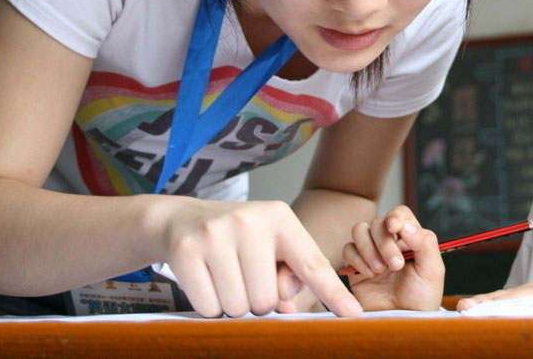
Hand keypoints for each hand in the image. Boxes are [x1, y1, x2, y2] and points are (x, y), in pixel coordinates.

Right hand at [155, 197, 362, 317]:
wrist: (179, 219)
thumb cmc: (235, 239)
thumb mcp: (267, 245)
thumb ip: (287, 277)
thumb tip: (289, 312)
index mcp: (280, 217)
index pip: (312, 263)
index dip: (333, 293)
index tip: (353, 315)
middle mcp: (250, 221)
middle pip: (268, 299)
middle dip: (256, 300)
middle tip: (243, 277)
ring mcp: (216, 234)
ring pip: (238, 306)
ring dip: (232, 305)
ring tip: (224, 277)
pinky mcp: (187, 251)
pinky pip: (209, 307)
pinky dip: (209, 306)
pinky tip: (205, 280)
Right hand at [341, 205, 444, 310]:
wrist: (403, 323)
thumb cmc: (422, 298)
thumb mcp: (432, 271)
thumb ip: (425, 243)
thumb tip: (406, 224)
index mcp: (410, 238)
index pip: (400, 214)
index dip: (395, 216)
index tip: (394, 227)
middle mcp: (389, 242)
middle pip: (378, 222)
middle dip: (385, 243)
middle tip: (395, 266)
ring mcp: (371, 253)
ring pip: (360, 230)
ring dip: (369, 248)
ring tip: (380, 271)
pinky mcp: (355, 266)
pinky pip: (348, 249)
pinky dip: (357, 260)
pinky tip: (368, 275)